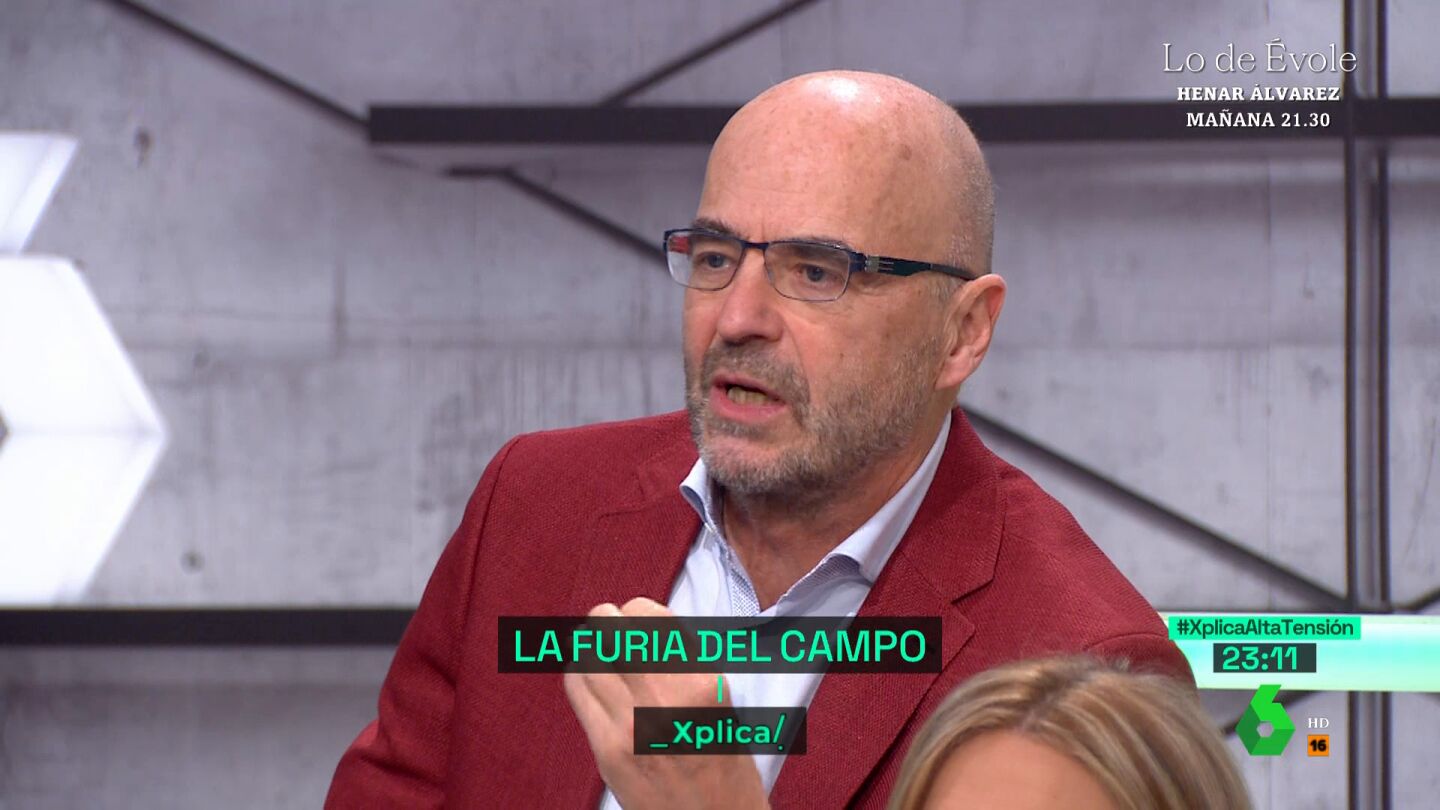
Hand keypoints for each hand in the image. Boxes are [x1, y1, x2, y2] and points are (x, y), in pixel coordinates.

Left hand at [563, 597, 770, 809]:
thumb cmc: (727, 768)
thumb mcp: (724, 704)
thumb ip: (687, 664)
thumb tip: (647, 626)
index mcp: (702, 683)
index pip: (648, 616)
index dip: (637, 608)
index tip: (640, 617)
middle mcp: (663, 699)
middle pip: (609, 627)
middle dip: (607, 619)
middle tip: (611, 624)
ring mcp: (629, 725)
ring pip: (587, 654)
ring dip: (592, 644)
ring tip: (600, 650)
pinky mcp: (606, 749)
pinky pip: (578, 689)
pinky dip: (580, 673)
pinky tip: (591, 678)